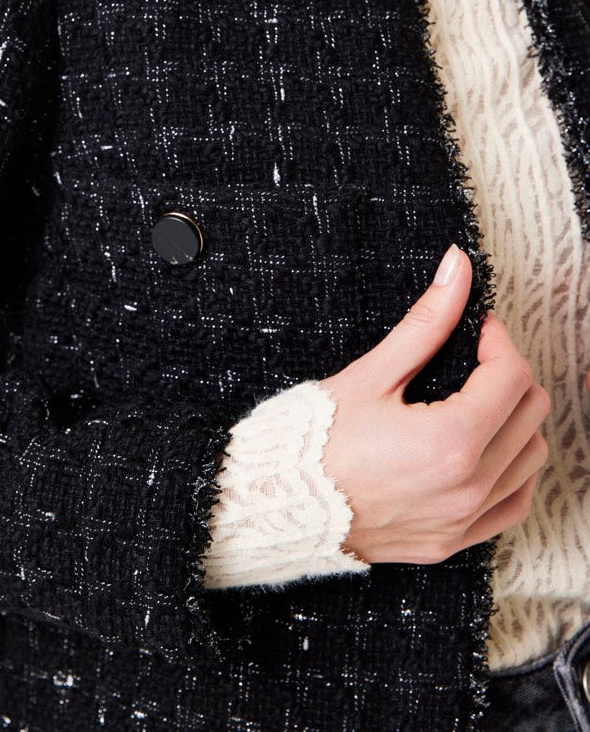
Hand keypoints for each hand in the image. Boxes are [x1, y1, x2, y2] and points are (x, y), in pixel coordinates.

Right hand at [318, 244, 550, 565]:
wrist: (278, 504)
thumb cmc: (315, 440)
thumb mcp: (372, 373)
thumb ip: (426, 321)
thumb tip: (456, 269)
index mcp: (451, 442)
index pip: (512, 376)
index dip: (498, 339)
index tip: (476, 328)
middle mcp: (468, 487)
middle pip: (531, 414)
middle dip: (509, 373)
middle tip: (475, 357)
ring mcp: (463, 520)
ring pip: (531, 459)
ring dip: (516, 420)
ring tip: (477, 400)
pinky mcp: (453, 541)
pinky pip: (513, 504)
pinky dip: (513, 471)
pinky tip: (487, 448)